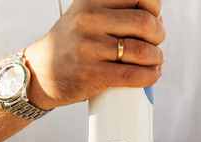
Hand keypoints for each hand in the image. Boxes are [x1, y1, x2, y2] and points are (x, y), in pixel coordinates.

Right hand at [23, 0, 165, 109]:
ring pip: (142, 51)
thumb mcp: (87, 15)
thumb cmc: (73, 44)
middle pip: (145, 23)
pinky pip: (133, 74)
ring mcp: (89, 46)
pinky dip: (149, 76)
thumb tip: (157, 18)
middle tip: (155, 42)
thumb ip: (115, 12)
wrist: (41, 72)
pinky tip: (151, 74)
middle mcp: (89, 19)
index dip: (154, 8)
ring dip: (156, 58)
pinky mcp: (92, 73)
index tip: (153, 18)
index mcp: (92, 0)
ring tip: (154, 60)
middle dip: (158, 34)